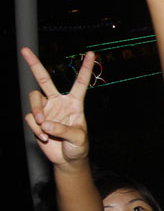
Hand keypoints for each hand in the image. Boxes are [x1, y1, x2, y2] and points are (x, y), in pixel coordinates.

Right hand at [22, 48, 93, 165]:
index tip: (92, 53)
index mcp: (74, 103)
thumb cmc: (78, 146)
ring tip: (44, 125)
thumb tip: (45, 122)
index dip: (86, 68)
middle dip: (34, 64)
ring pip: (33, 99)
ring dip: (36, 111)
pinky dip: (36, 128)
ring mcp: (46, 110)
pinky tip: (45, 137)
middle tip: (24, 50)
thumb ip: (64, 129)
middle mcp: (58, 102)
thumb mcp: (78, 138)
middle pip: (44, 79)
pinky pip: (30, 118)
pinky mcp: (37, 120)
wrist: (68, 159)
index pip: (80, 82)